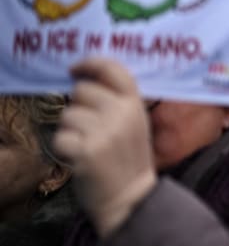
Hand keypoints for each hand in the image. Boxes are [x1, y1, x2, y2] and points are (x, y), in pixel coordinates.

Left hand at [54, 58, 156, 237]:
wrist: (131, 197)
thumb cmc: (128, 158)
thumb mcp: (135, 123)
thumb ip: (118, 100)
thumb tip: (84, 78)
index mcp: (135, 104)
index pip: (113, 69)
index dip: (90, 63)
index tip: (75, 69)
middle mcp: (122, 114)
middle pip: (82, 90)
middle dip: (79, 105)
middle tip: (89, 126)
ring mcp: (105, 132)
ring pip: (67, 114)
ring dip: (71, 129)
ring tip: (87, 144)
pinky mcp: (87, 151)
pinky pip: (60, 137)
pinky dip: (64, 148)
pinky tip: (80, 158)